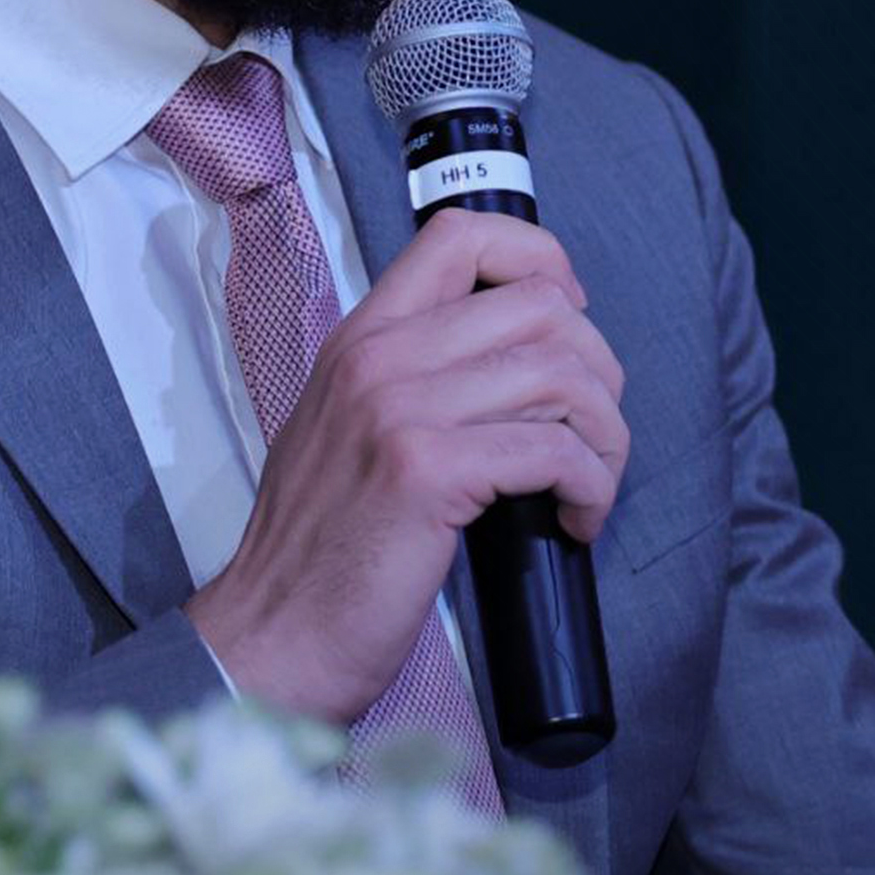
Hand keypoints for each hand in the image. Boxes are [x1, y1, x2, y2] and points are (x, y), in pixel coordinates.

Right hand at [184, 208, 629, 721]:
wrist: (271, 638)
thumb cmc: (323, 553)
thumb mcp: (349, 433)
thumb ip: (414, 382)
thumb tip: (519, 365)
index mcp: (360, 338)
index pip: (462, 235)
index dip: (542, 262)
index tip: (569, 326)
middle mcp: (377, 357)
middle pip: (540, 306)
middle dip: (598, 371)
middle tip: (594, 435)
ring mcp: (398, 410)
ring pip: (560, 374)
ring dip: (604, 434)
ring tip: (591, 484)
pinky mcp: (426, 471)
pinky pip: (553, 449)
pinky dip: (590, 485)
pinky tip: (576, 520)